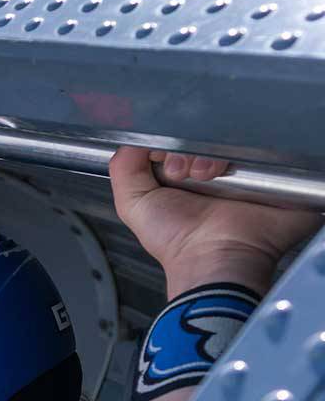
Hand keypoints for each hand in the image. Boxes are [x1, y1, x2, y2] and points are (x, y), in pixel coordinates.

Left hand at [109, 147, 320, 297]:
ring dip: (209, 155)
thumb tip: (133, 140)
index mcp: (187, 178)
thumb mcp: (134, 204)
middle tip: (182, 174)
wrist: (211, 260)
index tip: (162, 162)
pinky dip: (240, 155)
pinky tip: (224, 176)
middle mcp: (218, 175)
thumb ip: (125, 169)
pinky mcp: (275, 177)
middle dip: (187, 151)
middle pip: (205, 140)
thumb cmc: (174, 240)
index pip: (180, 143)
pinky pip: (263, 148)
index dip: (168, 147)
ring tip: (203, 178)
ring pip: (231, 142)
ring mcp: (247, 174)